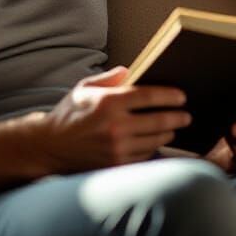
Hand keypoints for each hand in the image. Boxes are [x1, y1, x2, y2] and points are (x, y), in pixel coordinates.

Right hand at [37, 66, 190, 171]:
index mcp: (109, 102)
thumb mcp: (84, 88)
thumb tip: (129, 71)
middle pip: (158, 120)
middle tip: (186, 115)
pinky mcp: (115, 165)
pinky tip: (156, 143)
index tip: (182, 97)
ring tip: (173, 128)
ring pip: (154, 140)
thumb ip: (109, 79)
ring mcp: (116, 148)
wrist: (48, 147)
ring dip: (167, 134)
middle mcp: (115, 126)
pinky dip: (152, 149)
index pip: (149, 96)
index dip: (170, 96)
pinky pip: (143, 156)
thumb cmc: (68, 114)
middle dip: (177, 117)